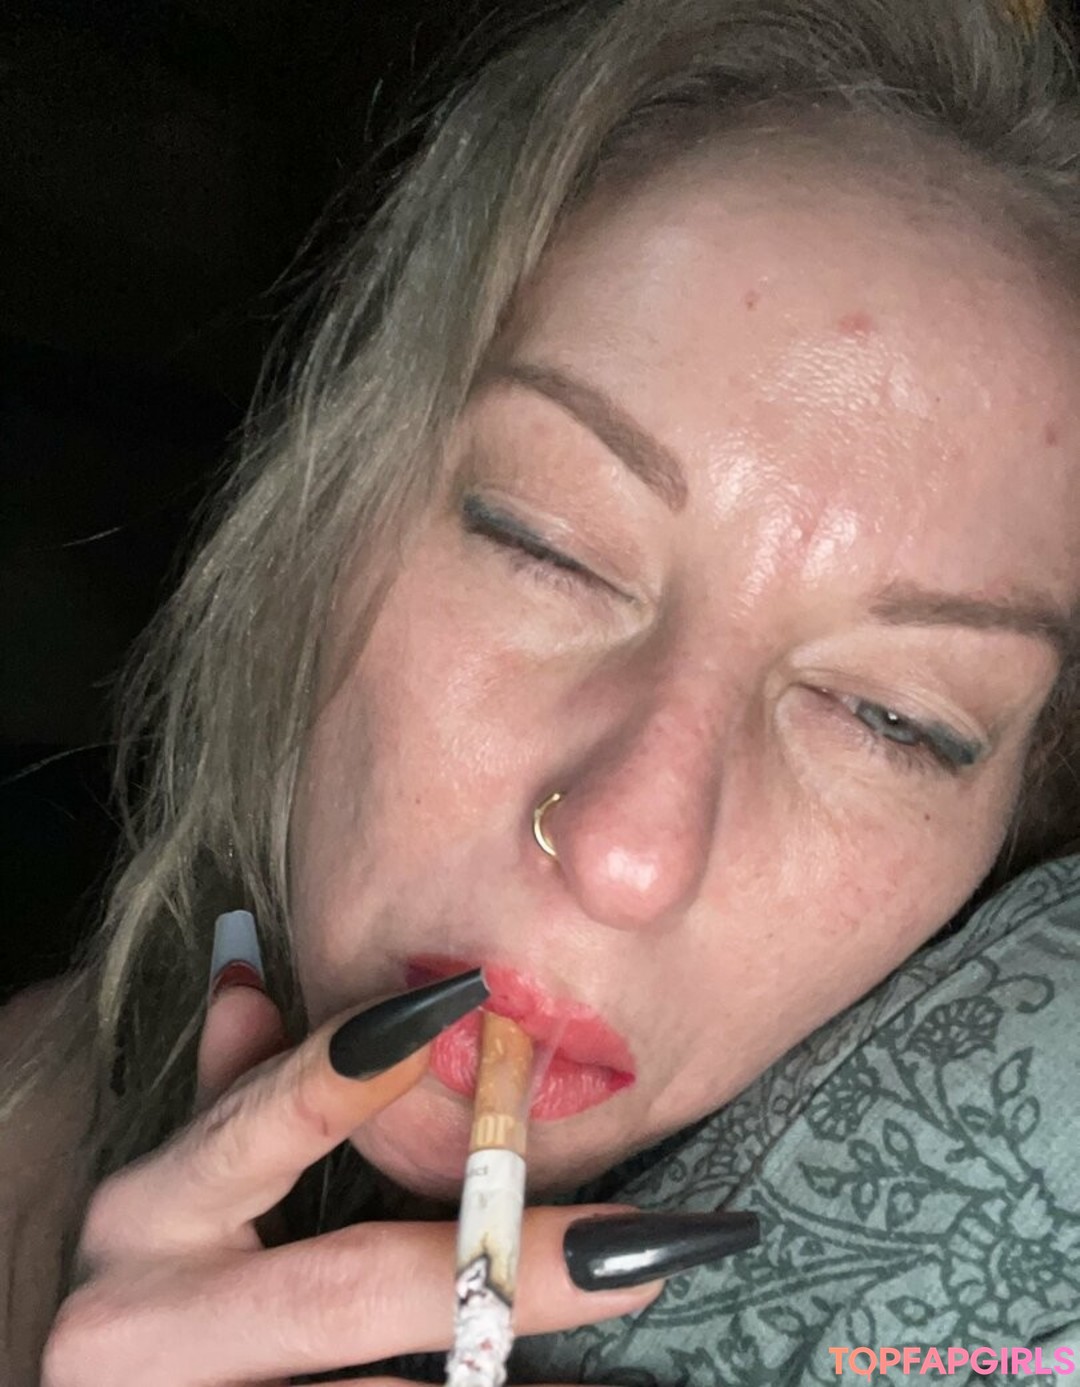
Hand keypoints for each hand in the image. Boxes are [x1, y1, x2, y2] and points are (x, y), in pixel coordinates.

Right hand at [41, 969, 662, 1385]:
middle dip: (508, 1268)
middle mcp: (143, 1330)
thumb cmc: (150, 1282)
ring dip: (508, 1382)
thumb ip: (227, 1097)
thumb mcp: (171, 1187)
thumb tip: (254, 975)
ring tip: (629, 1347)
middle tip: (639, 1247)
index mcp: (144, 1221)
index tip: (462, 1007)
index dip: (353, 1065)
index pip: (261, 1124)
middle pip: (351, 1291)